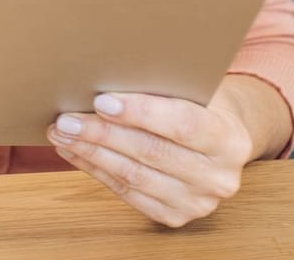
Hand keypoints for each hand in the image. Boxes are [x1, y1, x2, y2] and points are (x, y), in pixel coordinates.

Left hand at [47, 87, 257, 227]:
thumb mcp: (195, 89)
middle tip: (66, 118)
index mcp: (231, 140)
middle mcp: (219, 177)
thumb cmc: (201, 105)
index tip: (101, 100)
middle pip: (151, 152)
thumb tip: (106, 78)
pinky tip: (75, 152)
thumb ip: (164, 87)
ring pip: (133, 176)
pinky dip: (96, 170)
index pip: (183, 124)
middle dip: (103, 133)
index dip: (141, 112)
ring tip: (62, 133)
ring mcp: (197, 202)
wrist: (220, 141)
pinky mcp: (175, 216)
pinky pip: (126, 193)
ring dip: (91, 153)